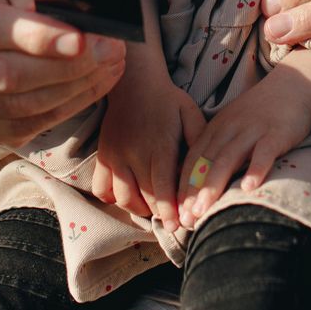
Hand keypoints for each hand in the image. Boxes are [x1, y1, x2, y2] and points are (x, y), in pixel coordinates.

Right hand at [0, 0, 126, 144]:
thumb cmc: (6, 1)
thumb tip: (82, 21)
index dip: (36, 38)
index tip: (82, 40)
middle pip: (3, 75)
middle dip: (66, 66)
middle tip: (110, 49)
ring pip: (19, 106)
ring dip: (74, 88)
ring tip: (111, 64)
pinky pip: (27, 126)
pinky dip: (68, 107)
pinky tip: (95, 85)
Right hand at [91, 60, 205, 227]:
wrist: (134, 82)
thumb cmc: (168, 101)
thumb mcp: (190, 115)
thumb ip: (199, 143)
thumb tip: (208, 171)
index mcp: (159, 145)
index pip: (163, 186)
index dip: (171, 210)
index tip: (180, 226)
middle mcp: (134, 154)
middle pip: (146, 197)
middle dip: (160, 213)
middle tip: (173, 219)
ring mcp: (115, 156)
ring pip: (123, 198)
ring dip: (139, 208)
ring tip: (153, 207)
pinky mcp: (103, 156)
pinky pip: (102, 188)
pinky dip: (114, 198)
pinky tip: (129, 194)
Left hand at [176, 65, 310, 227]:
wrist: (292, 85)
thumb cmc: (260, 113)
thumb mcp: (232, 125)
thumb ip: (217, 148)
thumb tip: (199, 183)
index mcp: (217, 128)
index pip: (194, 159)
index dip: (183, 185)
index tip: (177, 212)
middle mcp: (230, 128)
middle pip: (206, 162)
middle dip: (193, 192)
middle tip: (186, 219)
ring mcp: (253, 130)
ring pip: (229, 159)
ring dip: (214, 185)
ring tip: (205, 210)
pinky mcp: (276, 133)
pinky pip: (264, 153)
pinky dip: (256, 170)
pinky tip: (249, 188)